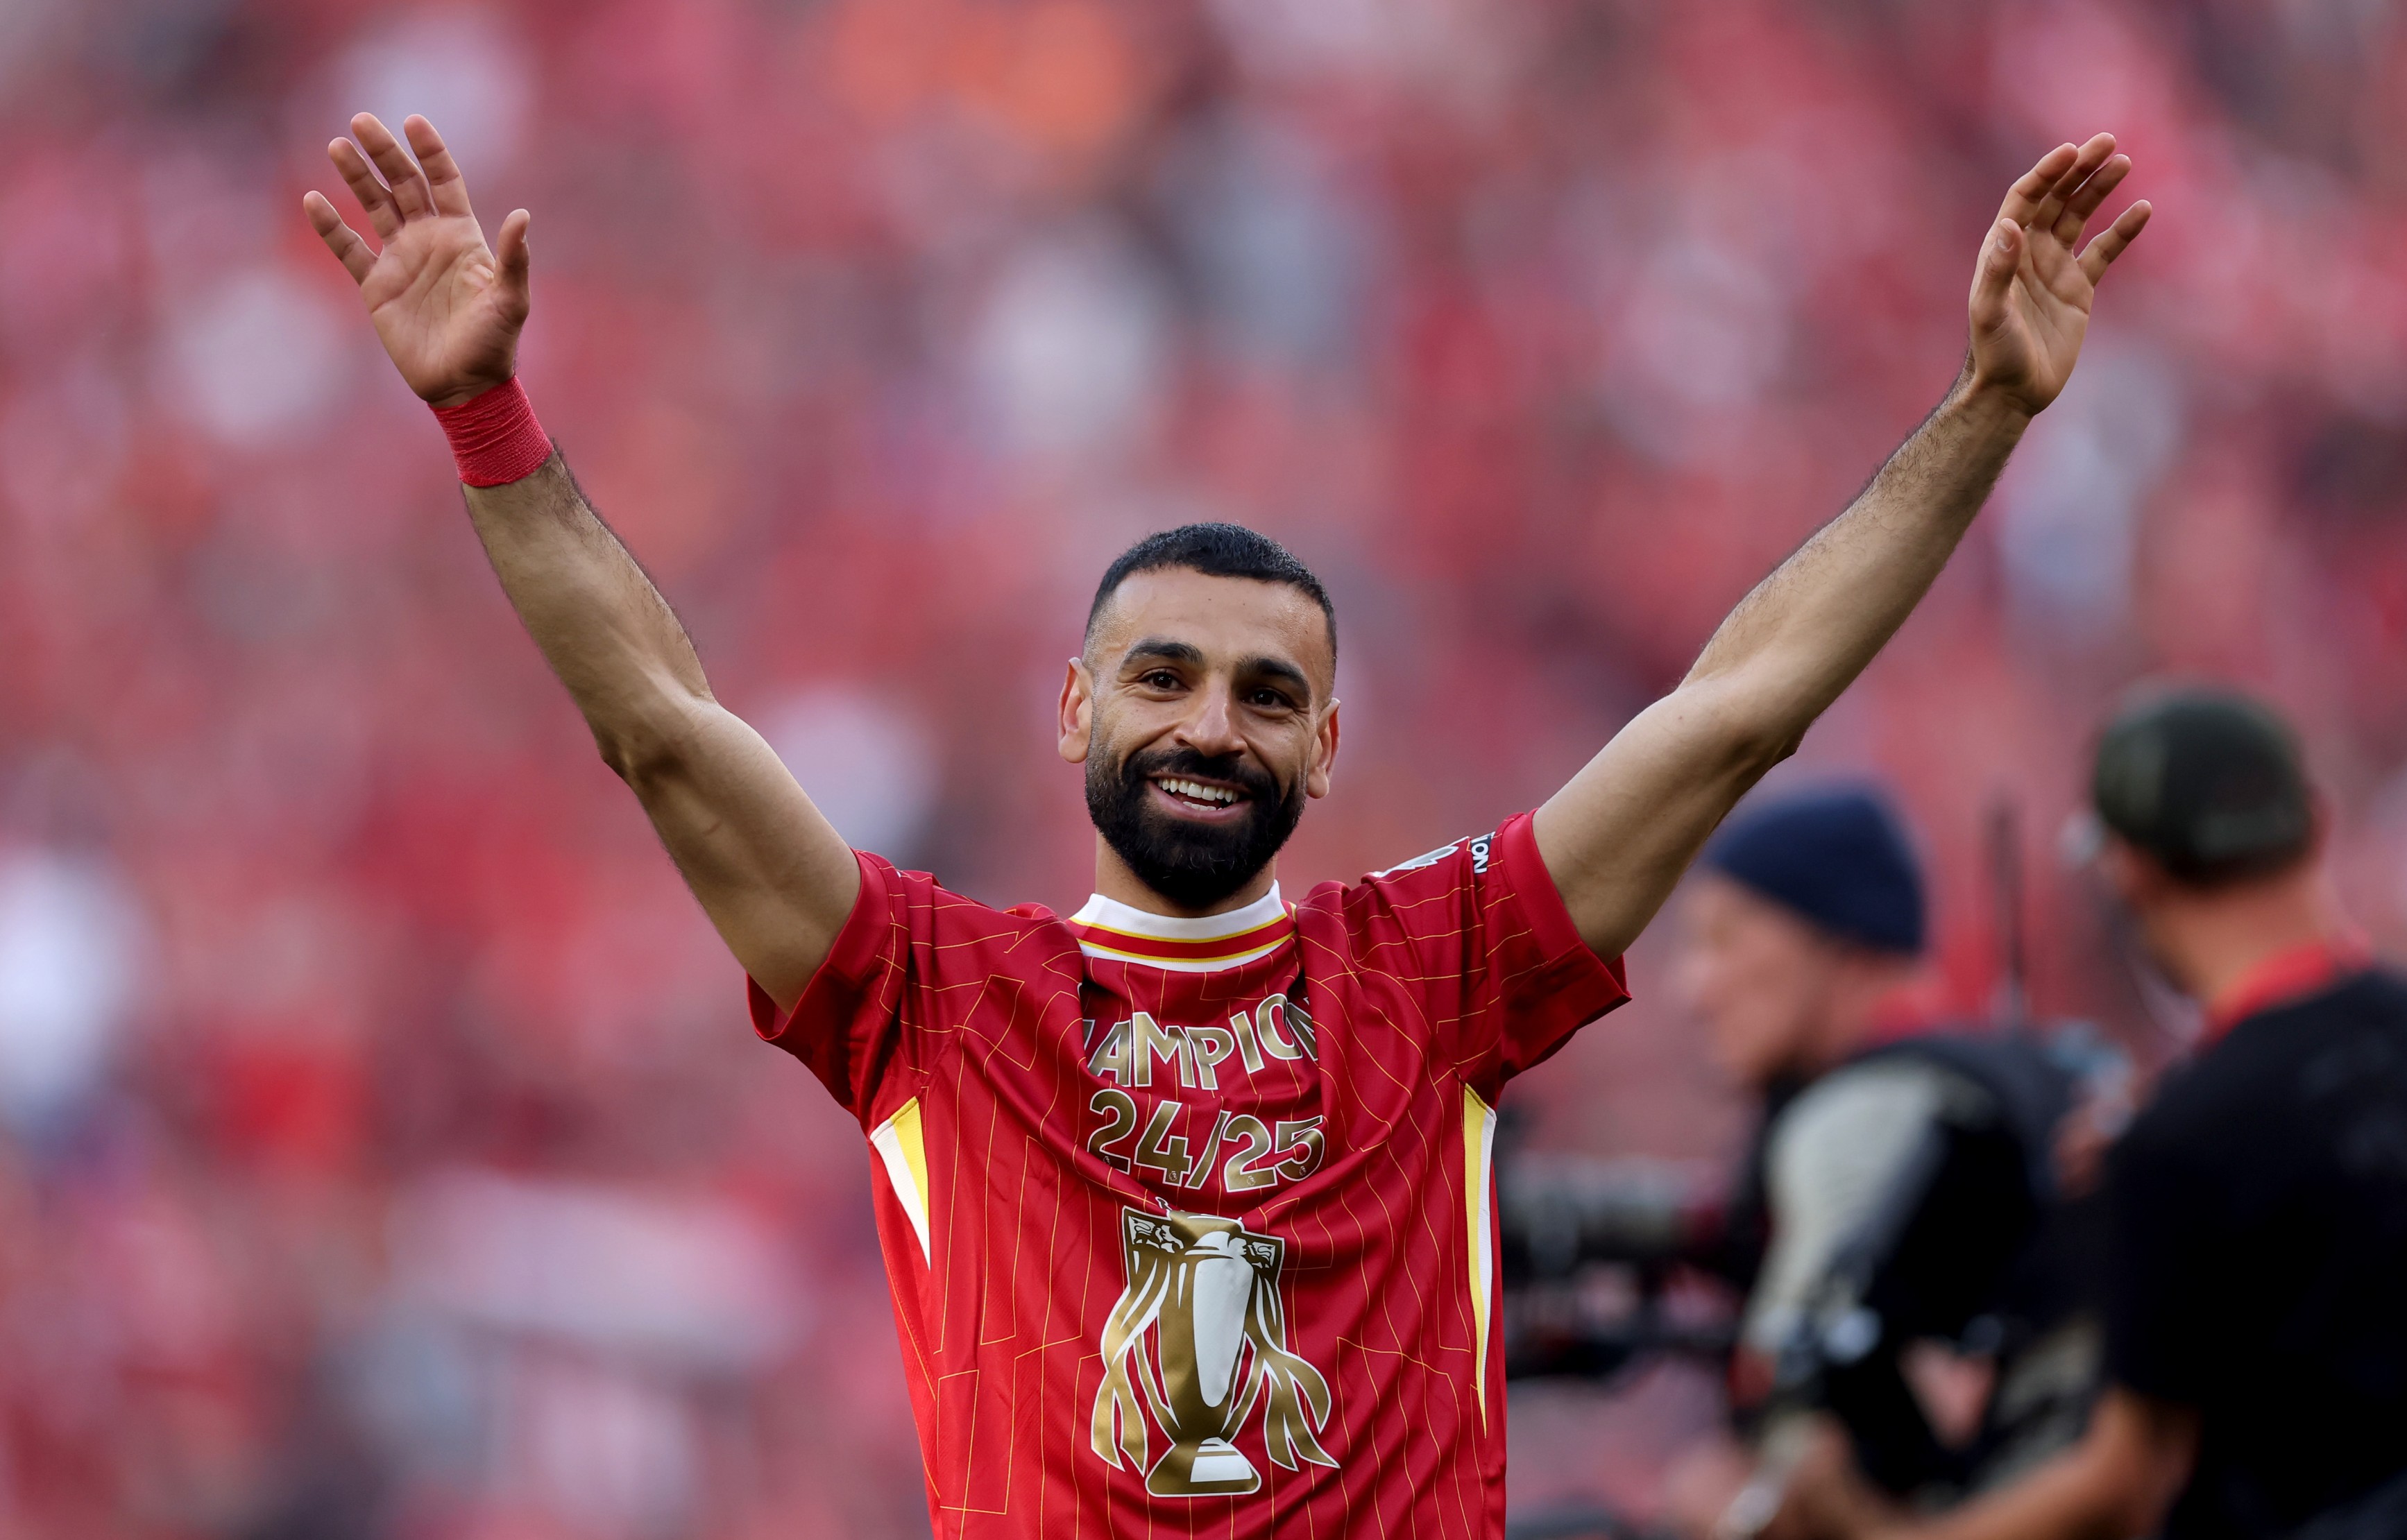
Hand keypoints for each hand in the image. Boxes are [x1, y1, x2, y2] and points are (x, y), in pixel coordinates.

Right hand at [303, 113, 529, 408]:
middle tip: (361, 121)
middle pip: (403, 184)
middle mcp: (429, 240)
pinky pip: (349, 249)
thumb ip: (514, 259)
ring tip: (337, 146)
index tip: (413, 122)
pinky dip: (331, 227)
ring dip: (356, 177)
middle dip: (384, 153)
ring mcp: (401, 260)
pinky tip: (313, 200)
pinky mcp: (377, 286)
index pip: (444, 181)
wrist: (464, 386)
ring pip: (374, 206)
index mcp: (462, 237)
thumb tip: (522, 215)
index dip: (430, 151)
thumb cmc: (494, 344)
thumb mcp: (510, 300)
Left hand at [1965, 133, 2150, 416]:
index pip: (2025, 199)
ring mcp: (2055, 268)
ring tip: (2124, 161)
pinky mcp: (2078, 288)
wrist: (2013, 392)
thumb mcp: (1989, 312)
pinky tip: (2143, 208)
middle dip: (2079, 169)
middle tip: (2108, 141)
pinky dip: (2122, 230)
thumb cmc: (1994, 354)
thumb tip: (2011, 225)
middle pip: (2056, 199)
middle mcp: (2028, 253)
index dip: (2046, 173)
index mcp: (2003, 251)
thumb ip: (1997, 269)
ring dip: (2099, 188)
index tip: (2072, 151)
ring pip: (2080, 217)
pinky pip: (2105, 251)